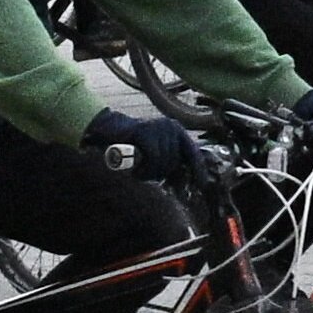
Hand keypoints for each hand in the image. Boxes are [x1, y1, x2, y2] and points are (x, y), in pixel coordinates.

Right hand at [88, 109, 217, 202]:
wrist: (109, 128)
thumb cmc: (134, 144)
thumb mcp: (156, 149)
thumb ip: (169, 161)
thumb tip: (183, 184)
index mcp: (177, 131)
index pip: (193, 152)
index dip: (198, 170)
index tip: (203, 185)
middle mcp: (171, 127)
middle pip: (175, 162)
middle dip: (161, 174)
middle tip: (146, 175)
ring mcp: (159, 128)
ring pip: (163, 162)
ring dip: (150, 173)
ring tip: (138, 172)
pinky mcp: (145, 132)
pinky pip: (153, 158)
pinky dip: (144, 169)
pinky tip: (136, 171)